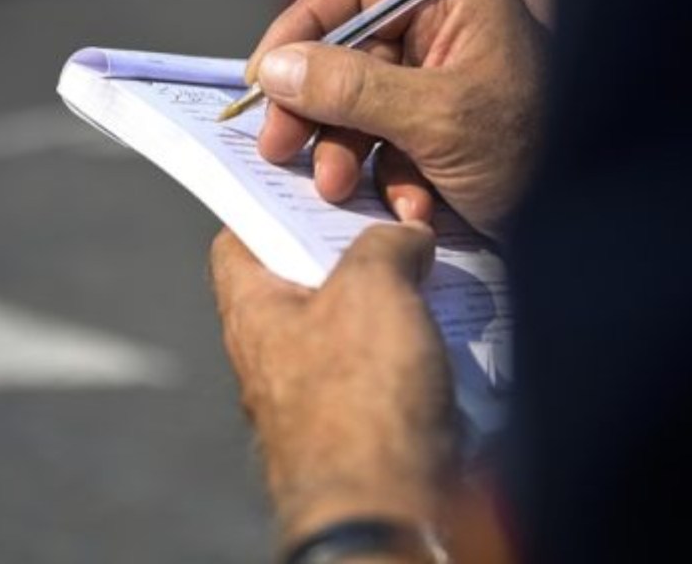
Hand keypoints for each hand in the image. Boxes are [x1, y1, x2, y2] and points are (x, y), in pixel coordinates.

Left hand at [210, 223, 458, 540]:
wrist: (385, 508)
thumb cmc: (359, 400)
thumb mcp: (371, 289)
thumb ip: (383, 244)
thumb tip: (405, 236)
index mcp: (253, 313)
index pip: (239, 242)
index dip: (269, 205)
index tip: (310, 183)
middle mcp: (274, 355)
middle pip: (306, 278)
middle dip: (354, 249)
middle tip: (398, 223)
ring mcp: (317, 394)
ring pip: (354, 324)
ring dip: (396, 298)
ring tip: (438, 271)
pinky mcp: (363, 427)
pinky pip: (388, 369)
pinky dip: (417, 345)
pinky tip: (453, 329)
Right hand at [248, 0, 547, 238]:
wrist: (596, 230)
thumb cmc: (534, 152)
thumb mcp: (438, 117)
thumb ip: (351, 88)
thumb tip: (274, 66)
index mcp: (453, 3)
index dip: (299, 30)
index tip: (262, 77)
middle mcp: (444, 38)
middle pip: (345, 57)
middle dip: (316, 110)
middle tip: (280, 150)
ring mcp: (441, 92)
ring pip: (360, 112)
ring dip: (348, 157)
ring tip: (341, 192)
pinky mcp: (442, 142)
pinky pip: (390, 152)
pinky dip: (393, 185)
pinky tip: (417, 213)